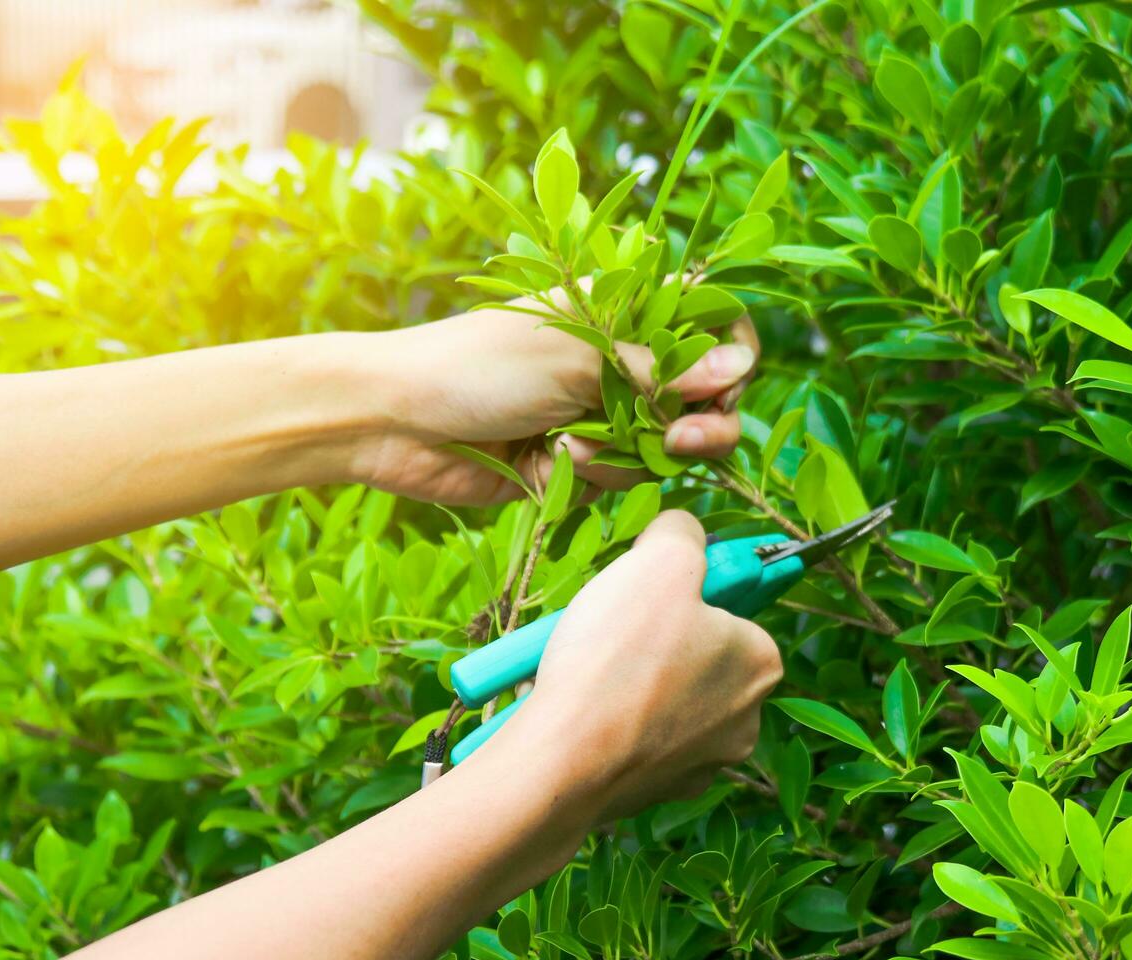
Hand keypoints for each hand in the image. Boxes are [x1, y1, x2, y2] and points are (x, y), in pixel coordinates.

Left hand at [347, 303, 757, 504]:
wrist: (395, 423)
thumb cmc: (477, 366)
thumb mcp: (578, 356)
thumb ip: (660, 368)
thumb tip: (736, 370)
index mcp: (621, 311)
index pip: (706, 320)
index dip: (731, 350)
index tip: (729, 378)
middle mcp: (621, 360)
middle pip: (706, 393)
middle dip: (705, 420)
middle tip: (687, 437)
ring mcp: (603, 413)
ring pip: (669, 444)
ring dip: (635, 450)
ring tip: (577, 444)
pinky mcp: (582, 463)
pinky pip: (624, 477)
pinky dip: (597, 473)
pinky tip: (553, 460)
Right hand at [474, 511, 782, 821]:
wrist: (562, 762)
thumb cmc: (618, 656)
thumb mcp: (659, 560)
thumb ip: (682, 533)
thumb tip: (683, 532)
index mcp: (762, 663)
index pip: (728, 612)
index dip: (681, 597)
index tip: (643, 600)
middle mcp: (747, 720)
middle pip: (697, 658)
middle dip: (655, 644)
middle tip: (610, 635)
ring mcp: (703, 764)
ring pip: (666, 701)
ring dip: (631, 684)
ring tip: (590, 674)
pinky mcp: (659, 793)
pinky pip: (637, 741)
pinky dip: (613, 725)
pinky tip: (583, 713)